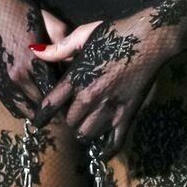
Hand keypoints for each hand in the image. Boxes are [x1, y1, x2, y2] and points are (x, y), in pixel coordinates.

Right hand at [0, 0, 65, 120]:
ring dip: (37, 112)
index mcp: (33, 63)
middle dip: (53, 110)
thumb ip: (66, 47)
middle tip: (65, 113)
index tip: (74, 104)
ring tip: (49, 114)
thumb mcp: (53, 25)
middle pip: (40, 105)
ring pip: (24, 110)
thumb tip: (75, 64)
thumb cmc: (24, 12)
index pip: (54, 93)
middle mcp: (17, 76)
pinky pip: (11, 103)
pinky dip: (22, 108)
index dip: (65, 101)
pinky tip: (32, 107)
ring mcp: (4, 79)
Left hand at [33, 4, 179, 155]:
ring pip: (87, 133)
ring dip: (85, 131)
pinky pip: (114, 140)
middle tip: (73, 113)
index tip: (38, 122)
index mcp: (77, 77)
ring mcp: (110, 108)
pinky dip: (107, 150)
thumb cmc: (117, 33)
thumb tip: (35, 51)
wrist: (151, 38)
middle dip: (69, 118)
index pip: (50, 104)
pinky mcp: (128, 114)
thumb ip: (59, 48)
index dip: (41, 115)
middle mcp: (90, 96)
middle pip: (69, 121)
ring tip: (86, 125)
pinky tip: (102, 153)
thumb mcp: (84, 34)